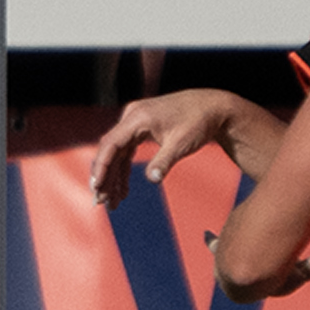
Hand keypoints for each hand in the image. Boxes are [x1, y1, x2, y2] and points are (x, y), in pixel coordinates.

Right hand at [89, 90, 245, 208]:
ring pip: (117, 153)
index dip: (101, 166)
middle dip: (105, 177)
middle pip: (110, 150)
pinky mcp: (141, 128)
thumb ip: (164, 161)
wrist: (213, 107)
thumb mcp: (182, 144)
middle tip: (101, 202)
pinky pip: (126, 151)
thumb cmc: (199, 122)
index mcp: (138, 117)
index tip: (96, 187)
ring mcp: (135, 122)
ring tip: (112, 202)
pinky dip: (124, 169)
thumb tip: (153, 179)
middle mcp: (131, 117)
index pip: (111, 144)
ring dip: (113, 177)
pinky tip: (123, 189)